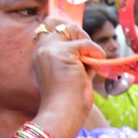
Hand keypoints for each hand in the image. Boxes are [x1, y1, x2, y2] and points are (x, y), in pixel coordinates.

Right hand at [32, 16, 102, 137]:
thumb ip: (77, 59)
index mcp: (40, 54)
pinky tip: (97, 64)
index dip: (69, 31)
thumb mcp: (71, 74)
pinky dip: (96, 51)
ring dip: (87, 42)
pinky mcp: (62, 53)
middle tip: (90, 53)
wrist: (62, 113)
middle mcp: (41, 49)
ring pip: (72, 29)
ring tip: (92, 61)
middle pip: (61, 24)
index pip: (50, 27)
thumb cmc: (68, 100)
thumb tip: (91, 49)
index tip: (84, 45)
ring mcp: (50, 49)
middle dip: (79, 34)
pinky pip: (85, 43)